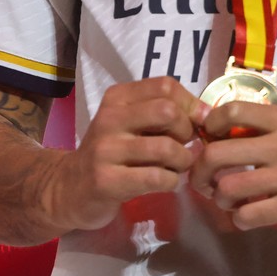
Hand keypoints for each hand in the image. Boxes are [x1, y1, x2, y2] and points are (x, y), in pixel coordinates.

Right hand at [43, 77, 199, 231]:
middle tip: (183, 146)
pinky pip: (157, 177)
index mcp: (117, 99)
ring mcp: (105, 151)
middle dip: (187, 131)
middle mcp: (108, 119)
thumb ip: (167, 112)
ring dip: (183, 161)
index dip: (190, 104)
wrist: (67, 189)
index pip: (165, 86)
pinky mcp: (106, 181)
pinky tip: (166, 182)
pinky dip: (172, 181)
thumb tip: (209, 113)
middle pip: (167, 112)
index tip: (195, 122)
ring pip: (166, 148)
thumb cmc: (113, 152)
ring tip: (177, 167)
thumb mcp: (132, 123)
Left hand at [189, 100, 276, 232]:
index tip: (211, 143)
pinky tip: (250, 217)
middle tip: (206, 182)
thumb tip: (225, 132)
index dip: (210, 128)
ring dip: (220, 200)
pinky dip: (240, 220)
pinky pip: (247, 216)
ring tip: (230, 202)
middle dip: (200, 173)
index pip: (231, 111)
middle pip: (216, 154)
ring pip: (227, 189)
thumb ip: (272, 128)